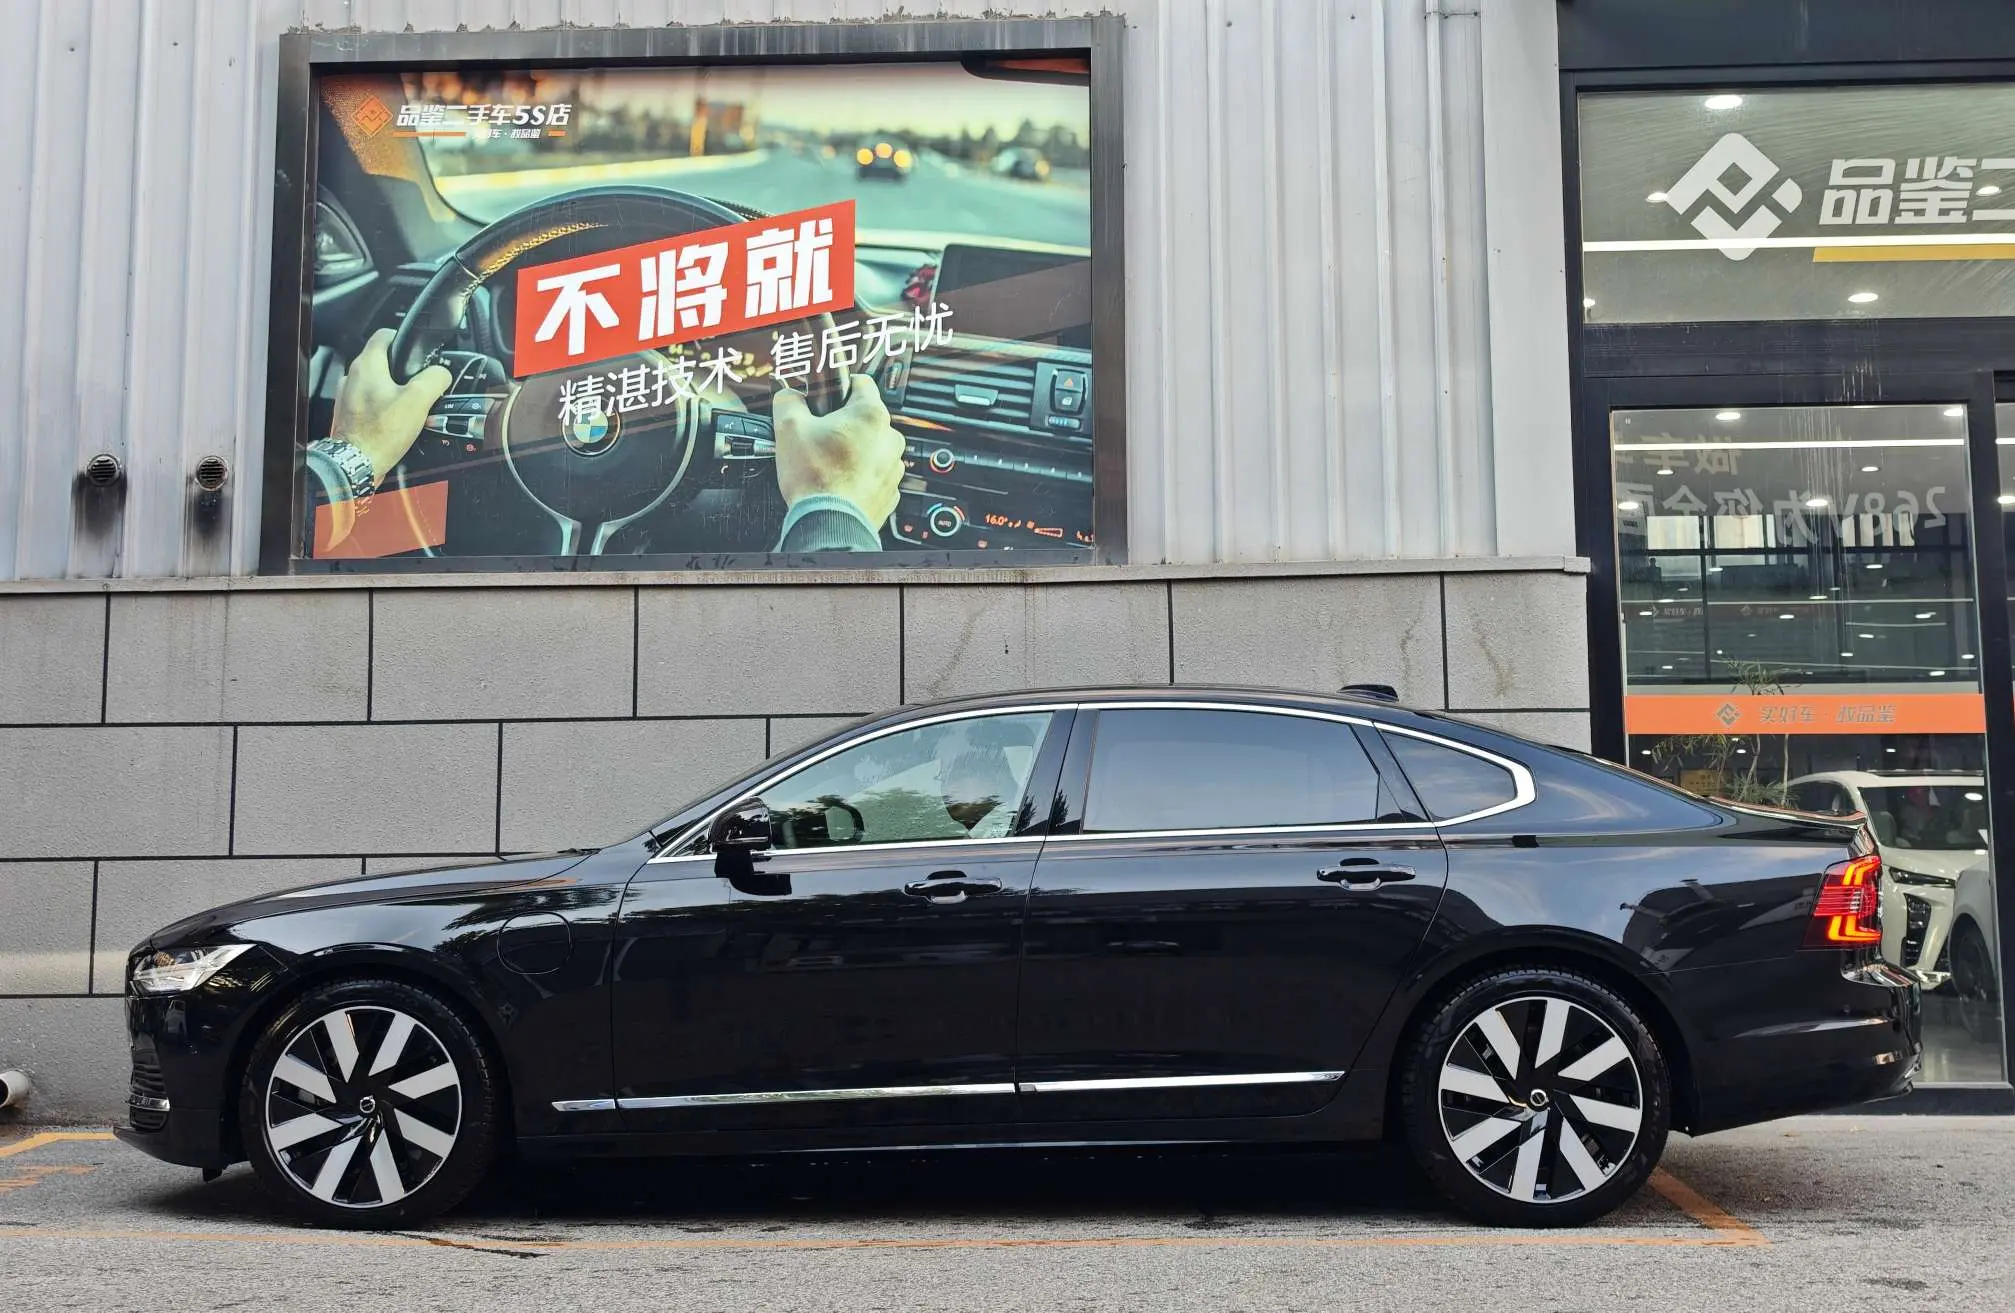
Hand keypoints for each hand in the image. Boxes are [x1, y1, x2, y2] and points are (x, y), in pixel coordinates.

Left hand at [330, 327, 452, 483]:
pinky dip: (382, 408)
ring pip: (376, 383)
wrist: (356, 463)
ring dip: (392, 391)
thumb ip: (434, 379)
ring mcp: (347, 395)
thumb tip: (442, 373)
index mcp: (367, 365)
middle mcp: (352, 376)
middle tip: (419, 387)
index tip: (416, 351)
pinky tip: (394, 423)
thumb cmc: (380, 433)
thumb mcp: (419, 400)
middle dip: (403, 372)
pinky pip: (369, 403)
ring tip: (408, 408)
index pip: (385, 335)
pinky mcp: (348, 413)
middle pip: (382, 361)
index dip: (404, 339)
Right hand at [771, 376, 904, 527]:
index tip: (827, 399)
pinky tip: (840, 481)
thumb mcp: (788, 427)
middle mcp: (890, 438)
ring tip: (829, 463)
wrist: (830, 524)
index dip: (838, 387)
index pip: (860, 382)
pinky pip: (874, 473)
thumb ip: (789, 399)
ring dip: (854, 450)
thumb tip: (789, 394)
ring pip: (872, 447)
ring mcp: (893, 466)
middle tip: (820, 438)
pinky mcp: (889, 490)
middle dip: (844, 424)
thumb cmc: (816, 479)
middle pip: (865, 418)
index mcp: (871, 414)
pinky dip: (859, 474)